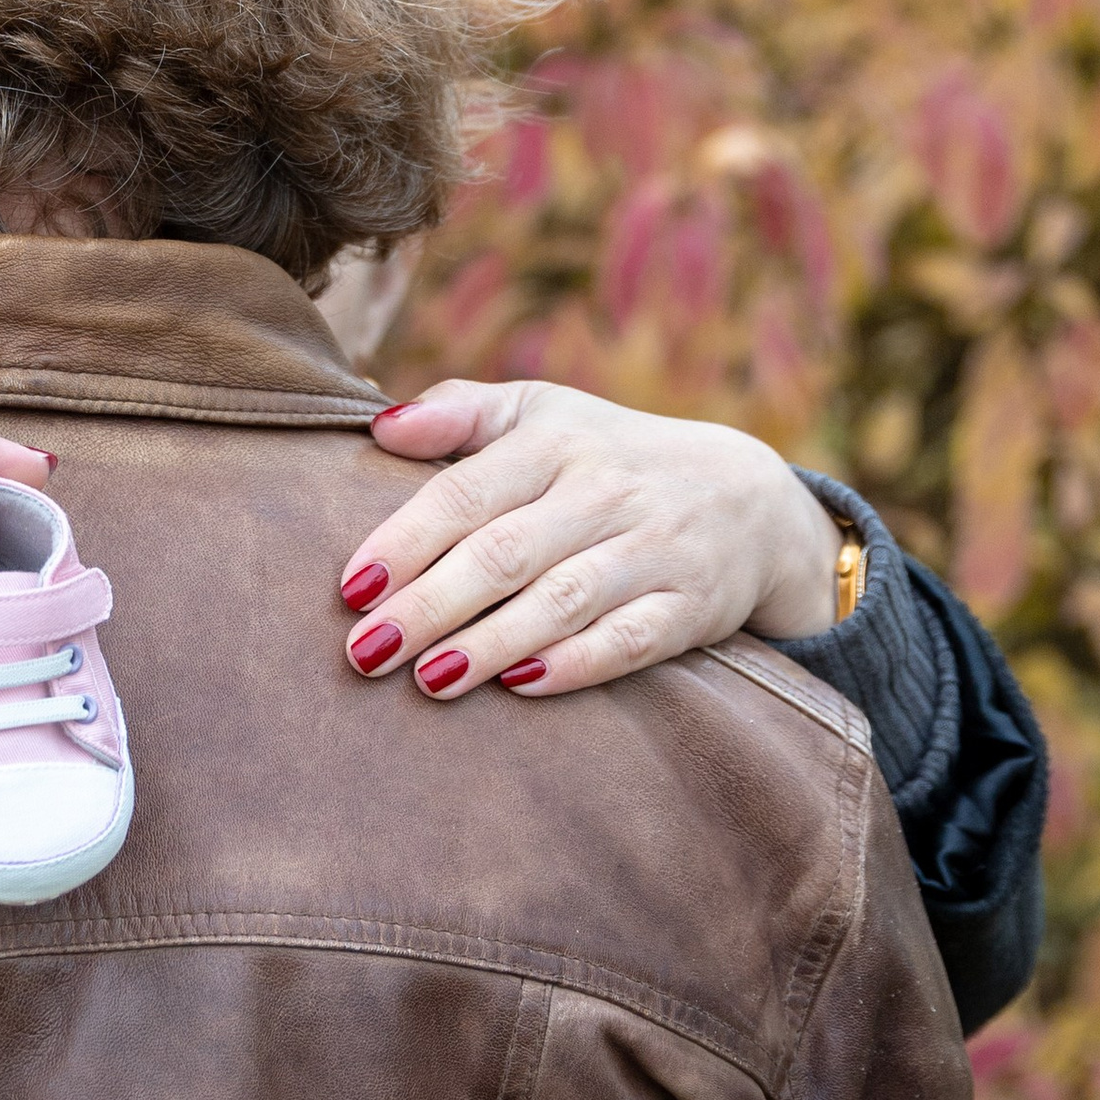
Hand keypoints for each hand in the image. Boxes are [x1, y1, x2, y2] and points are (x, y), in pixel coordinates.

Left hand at [336, 379, 842, 696]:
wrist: (748, 497)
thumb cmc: (609, 457)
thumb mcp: (543, 413)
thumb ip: (461, 412)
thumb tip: (379, 426)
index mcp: (557, 441)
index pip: (468, 491)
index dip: (407, 539)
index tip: (352, 587)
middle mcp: (606, 491)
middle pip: (505, 553)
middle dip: (430, 605)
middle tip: (364, 651)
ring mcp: (654, 549)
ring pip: (562, 600)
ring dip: (489, 643)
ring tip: (427, 679)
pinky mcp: (691, 606)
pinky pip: (631, 639)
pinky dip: (576, 664)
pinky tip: (519, 687)